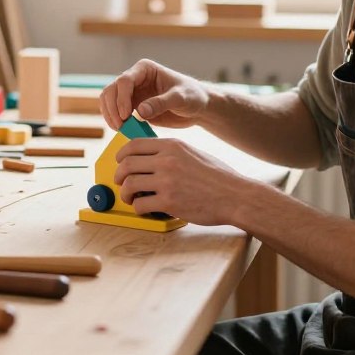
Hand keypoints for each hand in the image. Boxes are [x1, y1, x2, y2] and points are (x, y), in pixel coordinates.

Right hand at [99, 59, 209, 130]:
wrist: (197, 107)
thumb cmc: (192, 96)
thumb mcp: (181, 98)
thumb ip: (162, 103)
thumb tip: (140, 111)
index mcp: (145, 69)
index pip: (125, 80)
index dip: (122, 98)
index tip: (126, 115)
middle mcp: (135, 78)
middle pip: (111, 90)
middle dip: (112, 108)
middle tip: (120, 126)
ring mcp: (131, 92)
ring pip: (109, 100)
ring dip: (110, 115)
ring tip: (121, 129)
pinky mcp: (131, 106)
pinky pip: (115, 112)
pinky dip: (116, 121)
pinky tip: (124, 131)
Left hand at [113, 138, 251, 225]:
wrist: (235, 195)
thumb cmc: (217, 176)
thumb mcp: (193, 153)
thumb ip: (171, 152)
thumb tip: (147, 157)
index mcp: (172, 145)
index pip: (134, 145)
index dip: (121, 156)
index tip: (119, 164)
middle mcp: (166, 160)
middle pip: (126, 165)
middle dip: (118, 176)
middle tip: (121, 183)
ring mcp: (167, 181)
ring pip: (129, 185)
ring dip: (126, 194)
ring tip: (132, 199)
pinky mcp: (169, 202)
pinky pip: (140, 205)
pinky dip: (139, 209)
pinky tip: (146, 209)